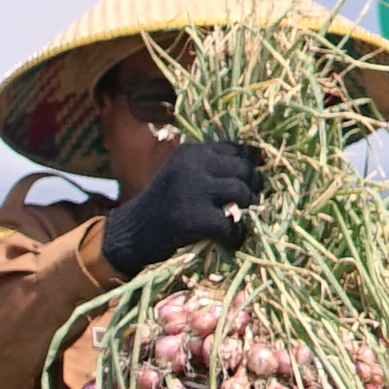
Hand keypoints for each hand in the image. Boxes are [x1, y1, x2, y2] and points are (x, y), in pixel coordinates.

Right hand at [103, 139, 262, 278]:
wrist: (131, 232)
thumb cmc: (162, 203)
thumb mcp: (182, 173)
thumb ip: (211, 166)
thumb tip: (258, 164)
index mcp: (191, 151)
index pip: (237, 149)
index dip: (251, 165)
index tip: (253, 178)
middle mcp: (192, 165)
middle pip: (244, 169)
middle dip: (254, 185)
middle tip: (252, 200)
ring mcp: (193, 190)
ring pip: (242, 192)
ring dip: (248, 208)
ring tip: (240, 217)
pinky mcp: (195, 217)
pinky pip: (231, 225)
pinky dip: (235, 235)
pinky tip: (230, 239)